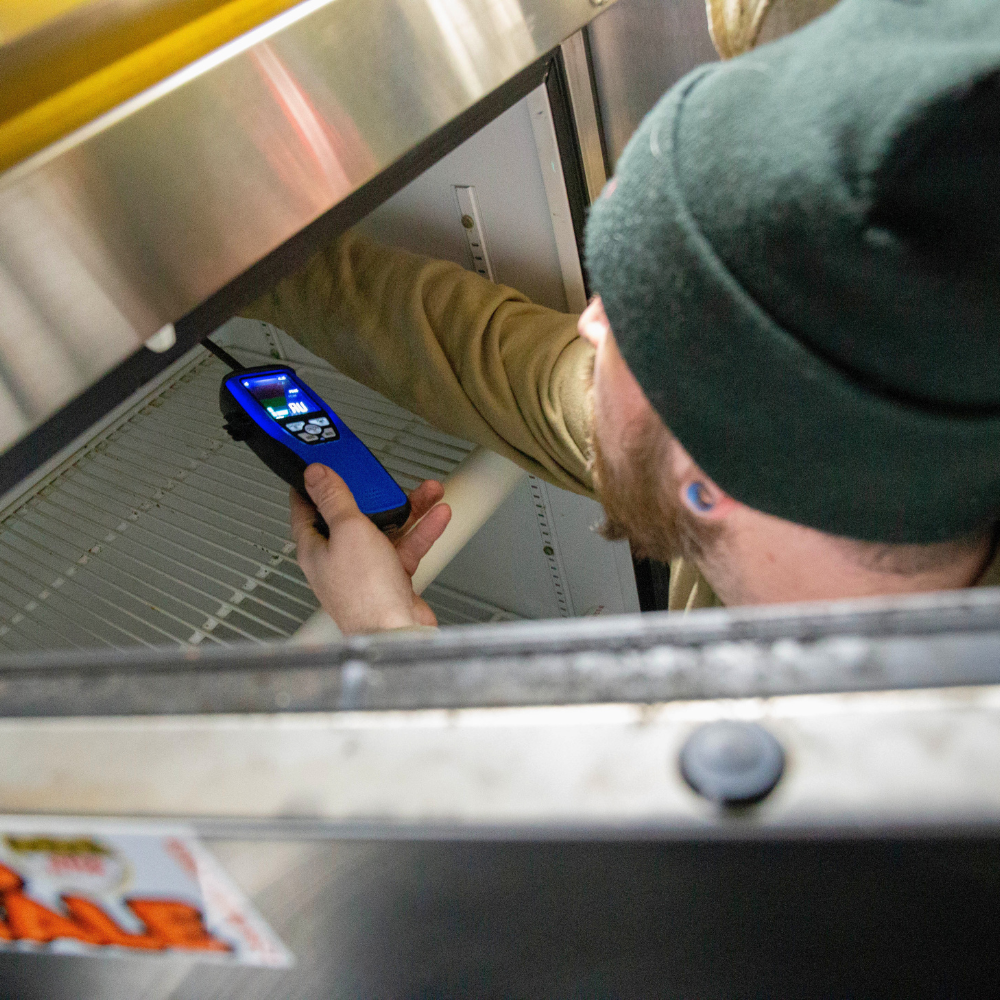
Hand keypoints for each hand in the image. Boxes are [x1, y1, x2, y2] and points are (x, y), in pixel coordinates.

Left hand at [290, 464, 451, 634]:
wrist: (396, 631)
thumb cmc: (365, 593)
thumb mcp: (348, 531)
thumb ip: (334, 499)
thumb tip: (314, 474)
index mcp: (316, 548)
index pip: (306, 509)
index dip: (312, 485)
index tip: (321, 466)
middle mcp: (338, 559)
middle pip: (353, 516)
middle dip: (374, 494)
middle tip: (385, 477)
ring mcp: (365, 569)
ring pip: (386, 529)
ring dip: (407, 509)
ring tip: (427, 492)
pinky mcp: (391, 578)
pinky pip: (406, 547)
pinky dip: (422, 531)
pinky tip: (436, 516)